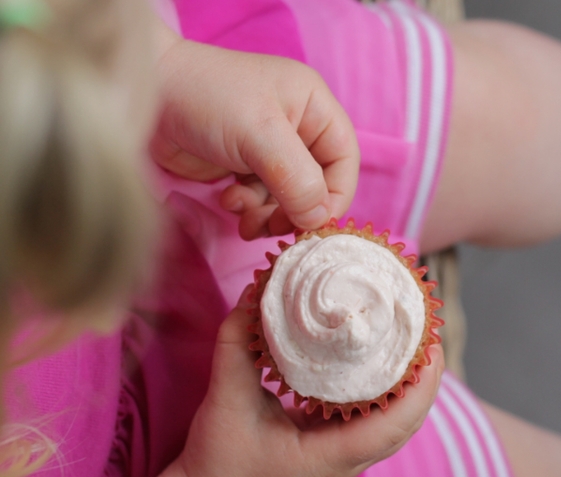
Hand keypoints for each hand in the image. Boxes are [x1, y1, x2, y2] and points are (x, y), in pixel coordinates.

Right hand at [141, 285, 443, 476]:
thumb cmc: (218, 462)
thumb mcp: (225, 402)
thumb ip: (237, 346)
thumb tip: (252, 295)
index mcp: (329, 457)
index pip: (394, 424)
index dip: (420, 386)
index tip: (430, 345)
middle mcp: (345, 462)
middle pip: (406, 423)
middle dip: (425, 378)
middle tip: (426, 331)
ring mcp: (342, 459)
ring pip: (395, 424)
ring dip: (410, 385)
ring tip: (412, 342)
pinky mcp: (334, 450)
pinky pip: (375, 420)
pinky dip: (388, 392)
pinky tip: (382, 364)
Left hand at [151, 27, 358, 238]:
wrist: (143, 95)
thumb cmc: (206, 99)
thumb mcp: (259, 134)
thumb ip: (296, 178)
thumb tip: (317, 220)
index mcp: (313, 106)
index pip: (344, 160)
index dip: (334, 195)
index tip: (311, 222)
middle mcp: (296, 126)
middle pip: (316, 184)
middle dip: (295, 209)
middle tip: (271, 226)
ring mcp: (268, 147)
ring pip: (288, 197)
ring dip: (268, 213)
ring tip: (241, 212)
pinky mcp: (242, 165)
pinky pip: (261, 199)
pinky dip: (249, 208)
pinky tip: (227, 199)